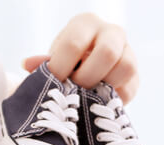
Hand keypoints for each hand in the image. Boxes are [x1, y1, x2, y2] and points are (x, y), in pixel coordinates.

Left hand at [22, 13, 139, 102]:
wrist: (89, 71)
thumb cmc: (68, 63)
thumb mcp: (56, 60)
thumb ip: (44, 64)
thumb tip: (28, 64)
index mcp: (86, 23)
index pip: (74, 43)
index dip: (61, 67)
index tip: (53, 84)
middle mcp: (111, 32)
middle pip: (107, 52)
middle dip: (87, 77)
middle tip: (74, 91)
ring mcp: (128, 51)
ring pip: (126, 67)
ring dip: (105, 86)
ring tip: (88, 96)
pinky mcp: (135, 75)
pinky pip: (130, 87)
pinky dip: (114, 98)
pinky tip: (99, 102)